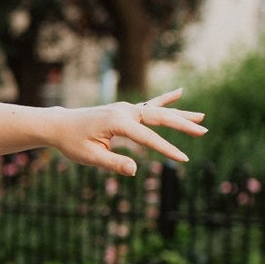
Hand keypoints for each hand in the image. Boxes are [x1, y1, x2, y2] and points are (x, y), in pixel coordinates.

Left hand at [48, 89, 206, 175]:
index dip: (167, 149)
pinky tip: (180, 92)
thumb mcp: (90, 157)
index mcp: (118, 122)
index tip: (183, 159)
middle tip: (204, 130)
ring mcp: (125, 108)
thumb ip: (113, 163)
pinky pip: (149, 105)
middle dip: (183, 124)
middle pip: (159, 117)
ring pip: (158, 110)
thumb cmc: (72, 142)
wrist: (60, 125)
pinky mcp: (125, 110)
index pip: (148, 138)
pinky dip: (165, 99)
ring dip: (180, 113)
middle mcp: (125, 111)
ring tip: (202, 116)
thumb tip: (134, 171)